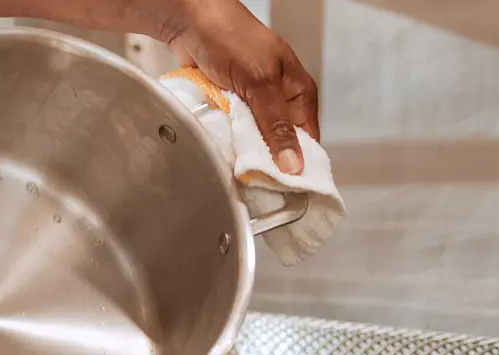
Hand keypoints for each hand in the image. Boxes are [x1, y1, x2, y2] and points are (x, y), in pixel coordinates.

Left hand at [166, 0, 318, 174]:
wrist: (190, 20)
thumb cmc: (229, 36)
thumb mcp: (259, 84)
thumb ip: (276, 125)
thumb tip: (294, 164)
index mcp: (298, 92)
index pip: (308, 141)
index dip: (297, 166)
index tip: (283, 189)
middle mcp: (279, 99)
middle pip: (279, 144)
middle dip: (266, 160)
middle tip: (254, 179)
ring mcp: (254, 103)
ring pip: (254, 140)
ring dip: (244, 150)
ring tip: (237, 165)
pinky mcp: (231, 105)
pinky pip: (233, 131)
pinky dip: (228, 139)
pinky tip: (222, 148)